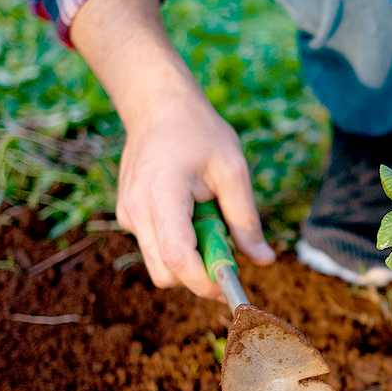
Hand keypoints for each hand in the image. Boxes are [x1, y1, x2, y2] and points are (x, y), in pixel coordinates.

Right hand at [115, 87, 275, 299]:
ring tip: (207, 216)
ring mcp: (127, 215)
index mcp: (163, 196)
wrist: (157, 105)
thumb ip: (246, 220)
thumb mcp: (233, 171)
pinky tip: (190, 210)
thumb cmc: (200, 133)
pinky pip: (154, 247)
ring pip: (159, 264)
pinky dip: (177, 243)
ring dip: (189, 257)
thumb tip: (264, 261)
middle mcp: (137, 211)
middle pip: (165, 273)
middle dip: (199, 274)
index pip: (177, 258)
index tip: (232, 285)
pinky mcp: (127, 215)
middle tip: (226, 245)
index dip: (205, 281)